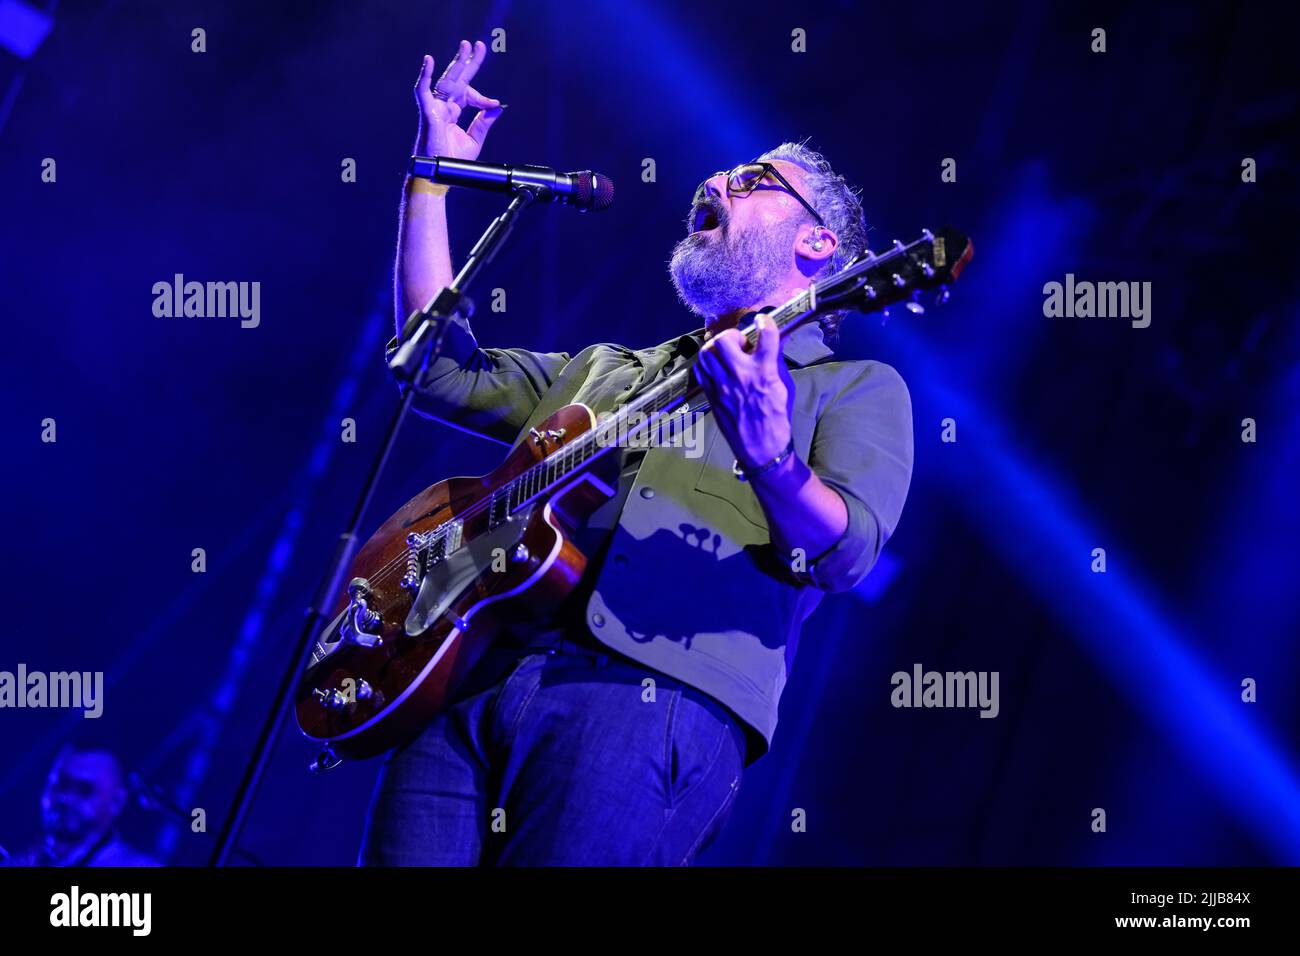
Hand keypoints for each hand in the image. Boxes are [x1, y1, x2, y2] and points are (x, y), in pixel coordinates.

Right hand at [414, 39, 504, 161]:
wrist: (440, 176)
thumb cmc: (453, 161)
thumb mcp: (475, 140)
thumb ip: (484, 122)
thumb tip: (497, 106)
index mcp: (453, 111)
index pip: (469, 94)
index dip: (483, 98)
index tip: (494, 103)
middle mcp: (443, 105)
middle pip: (457, 78)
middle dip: (468, 61)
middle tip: (478, 44)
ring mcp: (434, 107)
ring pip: (446, 79)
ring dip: (456, 62)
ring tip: (466, 45)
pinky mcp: (427, 112)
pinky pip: (422, 90)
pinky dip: (424, 75)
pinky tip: (428, 60)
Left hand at [694, 315, 794, 470]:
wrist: (761, 446)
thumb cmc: (776, 417)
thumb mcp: (785, 386)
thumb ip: (777, 361)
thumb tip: (774, 341)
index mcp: (765, 373)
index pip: (765, 337)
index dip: (765, 322)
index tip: (763, 320)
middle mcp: (742, 376)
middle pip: (725, 340)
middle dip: (731, 335)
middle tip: (738, 343)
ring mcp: (723, 386)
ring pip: (707, 353)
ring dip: (716, 348)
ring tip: (725, 354)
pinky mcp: (712, 396)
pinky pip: (701, 370)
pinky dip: (707, 363)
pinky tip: (717, 367)